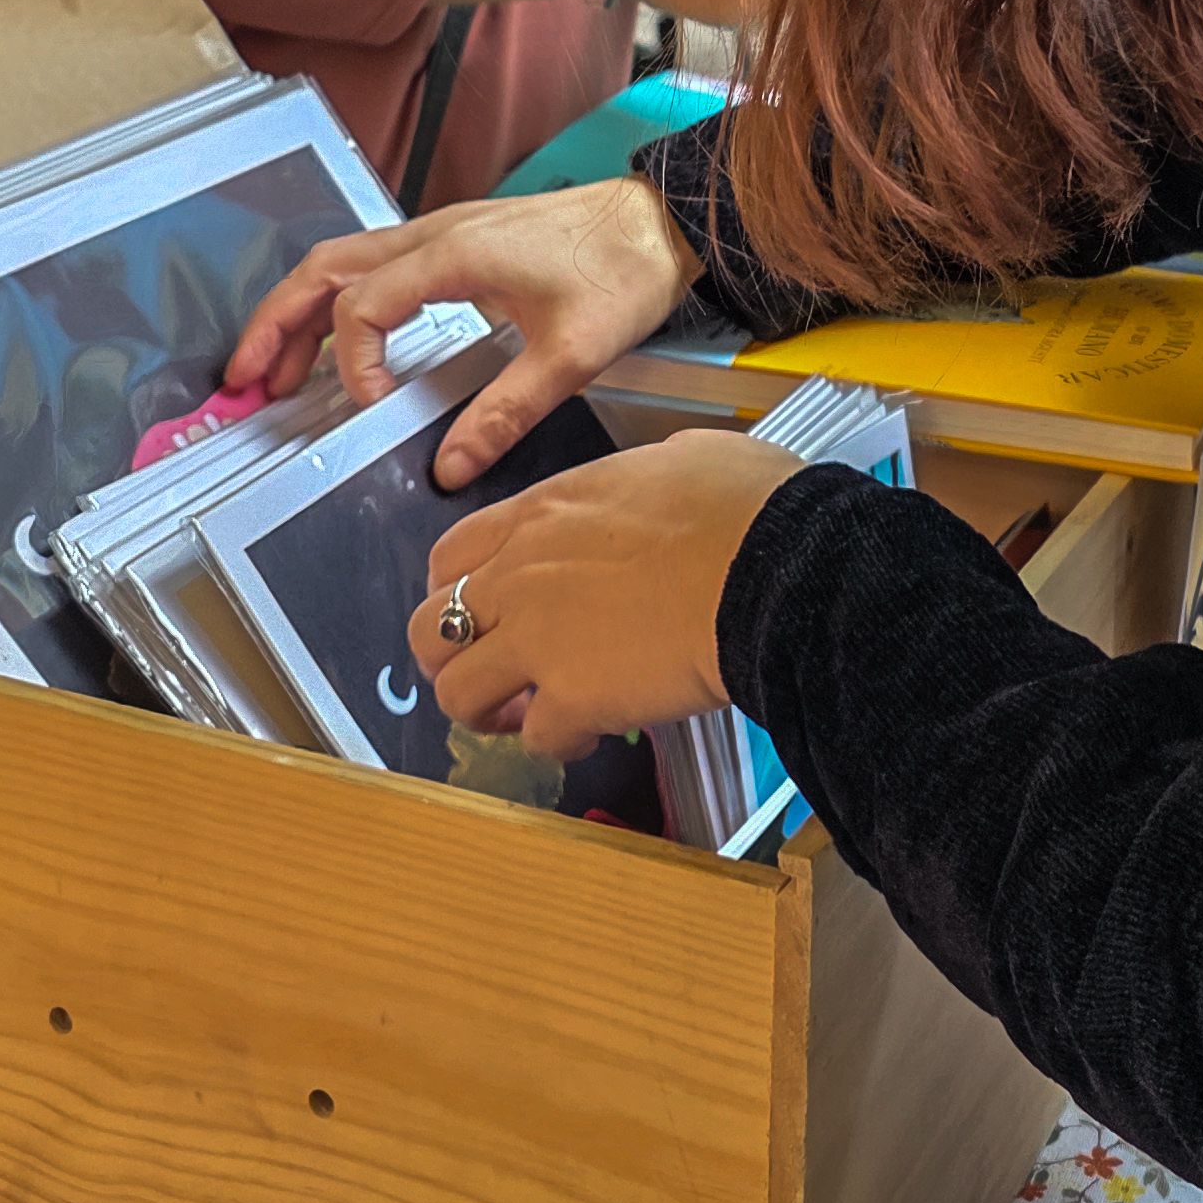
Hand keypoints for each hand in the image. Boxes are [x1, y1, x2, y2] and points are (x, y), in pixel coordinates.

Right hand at [222, 176, 700, 485]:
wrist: (664, 222)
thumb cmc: (624, 273)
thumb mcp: (571, 355)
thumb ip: (505, 412)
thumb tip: (447, 467)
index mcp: (454, 255)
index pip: (361, 306)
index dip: (349, 362)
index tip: (371, 408)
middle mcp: (436, 234)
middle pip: (325, 268)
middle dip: (276, 322)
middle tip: (243, 380)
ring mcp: (445, 232)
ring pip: (345, 260)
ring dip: (301, 309)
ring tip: (271, 368)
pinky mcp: (460, 241)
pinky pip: (377, 264)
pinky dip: (340, 300)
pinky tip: (341, 343)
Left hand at [413, 429, 804, 753]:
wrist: (773, 566)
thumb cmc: (745, 506)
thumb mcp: (680, 458)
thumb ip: (641, 478)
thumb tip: (666, 479)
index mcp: (543, 511)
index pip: (450, 555)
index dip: (455, 592)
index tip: (481, 611)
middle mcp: (521, 574)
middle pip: (429, 627)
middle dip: (453, 657)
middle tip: (493, 672)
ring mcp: (538, 638)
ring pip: (457, 693)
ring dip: (488, 711)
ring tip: (528, 716)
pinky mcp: (572, 697)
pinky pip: (536, 738)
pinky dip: (556, 744)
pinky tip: (589, 736)